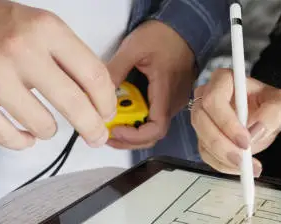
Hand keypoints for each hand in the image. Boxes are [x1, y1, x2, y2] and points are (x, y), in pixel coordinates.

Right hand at [0, 0, 115, 149]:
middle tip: (96, 136)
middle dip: (92, 128)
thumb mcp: (39, 28)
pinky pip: (9, 137)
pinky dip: (22, 141)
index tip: (106, 114)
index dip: (106, 102)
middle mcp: (19, 49)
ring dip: (48, 130)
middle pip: (75, 104)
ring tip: (42, 120)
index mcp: (45, 29)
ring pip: (43, 126)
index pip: (93, 75)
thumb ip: (70, 59)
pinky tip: (24, 134)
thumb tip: (100, 98)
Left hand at [106, 20, 196, 148]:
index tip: (115, 129)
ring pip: (152, 128)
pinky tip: (123, 115)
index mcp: (166, 92)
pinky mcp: (169, 99)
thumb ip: (116, 70)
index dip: (134, 137)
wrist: (184, 28)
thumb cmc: (164, 36)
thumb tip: (96, 90)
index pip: (155, 129)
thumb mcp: (134, 48)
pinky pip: (154, 117)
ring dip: (132, 132)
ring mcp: (172, 102)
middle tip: (106, 133)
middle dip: (128, 139)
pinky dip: (137, 121)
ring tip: (111, 126)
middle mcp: (172, 103)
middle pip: (152, 135)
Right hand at [191, 69, 280, 175]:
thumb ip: (272, 113)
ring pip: (202, 140)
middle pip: (202, 121)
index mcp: (224, 80)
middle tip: (244, 161)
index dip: (226, 123)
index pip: (214, 100)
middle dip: (222, 145)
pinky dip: (223, 165)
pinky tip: (241, 167)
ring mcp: (202, 117)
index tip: (245, 141)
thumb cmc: (271, 104)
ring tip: (249, 167)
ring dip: (224, 158)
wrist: (266, 118)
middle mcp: (206, 96)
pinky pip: (206, 154)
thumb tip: (256, 130)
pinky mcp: (203, 136)